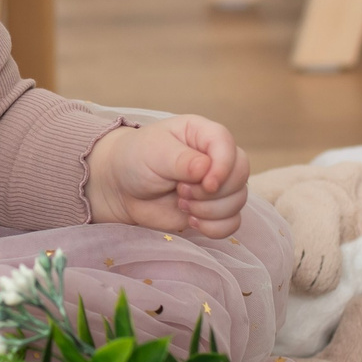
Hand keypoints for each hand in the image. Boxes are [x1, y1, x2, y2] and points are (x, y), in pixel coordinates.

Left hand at [85, 116, 248, 239]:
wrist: (121, 188)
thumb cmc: (135, 160)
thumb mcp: (153, 152)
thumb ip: (181, 160)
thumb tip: (207, 169)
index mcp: (203, 134)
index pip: (228, 145)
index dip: (223, 167)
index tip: (206, 184)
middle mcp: (216, 158)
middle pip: (240, 175)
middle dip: (212, 192)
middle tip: (181, 192)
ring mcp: (217, 185)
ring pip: (238, 201)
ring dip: (210, 210)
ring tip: (181, 203)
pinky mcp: (213, 210)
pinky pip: (232, 223)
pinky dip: (215, 228)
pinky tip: (192, 221)